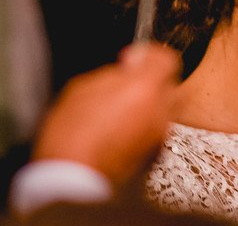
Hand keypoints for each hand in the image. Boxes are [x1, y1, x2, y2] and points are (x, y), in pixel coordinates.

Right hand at [32, 42, 181, 187]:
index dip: (147, 57)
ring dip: (144, 106)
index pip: (166, 59)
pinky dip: (140, 127)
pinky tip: (116, 132)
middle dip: (147, 83)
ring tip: (114, 113)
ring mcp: (158, 135)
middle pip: (166, 85)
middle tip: (121, 87)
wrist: (72, 180)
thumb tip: (127, 70)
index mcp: (143, 88)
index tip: (132, 61)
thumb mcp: (83, 87)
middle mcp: (159, 112)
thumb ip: (112, 74)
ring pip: (160, 109)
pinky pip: (153, 130)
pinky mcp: (153, 156)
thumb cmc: (71, 135)